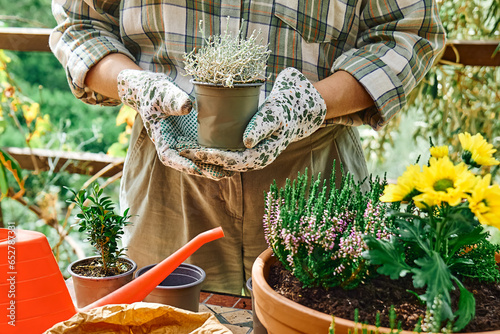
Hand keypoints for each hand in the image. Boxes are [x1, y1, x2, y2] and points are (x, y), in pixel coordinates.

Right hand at [117, 69, 232, 178]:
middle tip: (221, 174)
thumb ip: (173, 101)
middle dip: (204, 169)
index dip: (182, 164)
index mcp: (161, 138)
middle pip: (187, 162)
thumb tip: (187, 107)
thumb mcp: (163, 94)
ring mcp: (185, 141)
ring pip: (198, 158)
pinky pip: (205, 148)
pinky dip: (216, 154)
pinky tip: (231, 157)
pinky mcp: (194, 136)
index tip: (196, 168)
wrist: (159, 90)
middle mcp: (173, 144)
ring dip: (213, 165)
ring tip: (230, 171)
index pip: (169, 156)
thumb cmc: (156, 92)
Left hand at [179, 68, 326, 171]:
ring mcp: (249, 157)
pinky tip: (196, 145)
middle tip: (183, 150)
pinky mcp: (245, 151)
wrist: (293, 112)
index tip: (197, 151)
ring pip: (223, 163)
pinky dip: (210, 152)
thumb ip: (261, 127)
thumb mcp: (274, 115)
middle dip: (203, 159)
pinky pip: (225, 155)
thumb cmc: (282, 110)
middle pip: (224, 165)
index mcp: (261, 156)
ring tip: (185, 149)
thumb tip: (246, 142)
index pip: (233, 161)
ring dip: (204, 158)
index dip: (214, 158)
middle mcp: (254, 161)